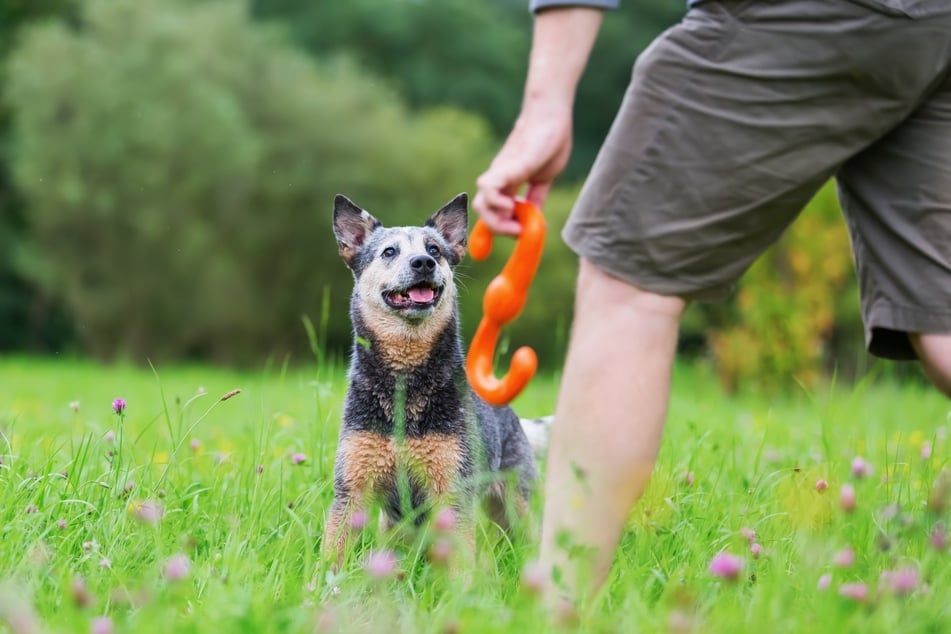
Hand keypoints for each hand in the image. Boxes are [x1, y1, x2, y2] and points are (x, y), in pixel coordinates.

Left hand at [473, 100, 572, 235]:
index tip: (517, 236)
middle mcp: (500, 179)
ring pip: (480, 204)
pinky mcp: (508, 165)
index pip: (492, 211)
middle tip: (519, 232)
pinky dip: (496, 203)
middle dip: (498, 230)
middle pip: (483, 211)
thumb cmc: (550, 140)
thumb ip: (537, 197)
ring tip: (517, 222)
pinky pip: (489, 188)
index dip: (496, 229)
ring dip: (496, 222)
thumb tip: (535, 218)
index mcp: (509, 184)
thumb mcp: (545, 177)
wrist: (551, 113)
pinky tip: (512, 204)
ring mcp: (501, 172)